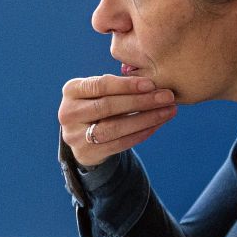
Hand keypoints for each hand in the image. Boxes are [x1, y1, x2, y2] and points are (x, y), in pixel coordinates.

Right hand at [59, 75, 176, 167]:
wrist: (81, 137)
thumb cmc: (96, 105)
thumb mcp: (97, 92)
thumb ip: (115, 86)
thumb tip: (153, 84)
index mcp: (71, 91)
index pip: (100, 85)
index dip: (126, 85)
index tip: (152, 84)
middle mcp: (68, 113)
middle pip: (108, 106)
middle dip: (140, 101)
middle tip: (166, 96)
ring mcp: (75, 135)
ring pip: (114, 127)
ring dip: (145, 119)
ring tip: (168, 111)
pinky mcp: (87, 152)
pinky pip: (120, 143)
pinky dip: (141, 133)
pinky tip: (157, 124)